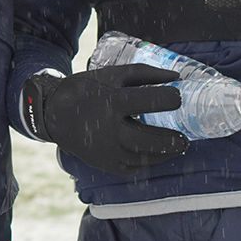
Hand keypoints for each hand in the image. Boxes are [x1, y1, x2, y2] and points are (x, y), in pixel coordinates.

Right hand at [22, 66, 188, 174]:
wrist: (54, 114)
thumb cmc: (86, 89)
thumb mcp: (110, 74)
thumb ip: (144, 74)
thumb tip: (176, 78)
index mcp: (112, 101)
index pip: (150, 101)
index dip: (171, 98)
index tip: (179, 97)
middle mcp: (110, 128)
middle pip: (152, 140)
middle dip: (174, 140)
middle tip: (186, 137)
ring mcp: (108, 150)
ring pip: (146, 157)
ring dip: (166, 153)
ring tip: (177, 146)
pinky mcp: (106, 164)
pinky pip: (134, 167)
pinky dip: (148, 160)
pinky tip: (156, 153)